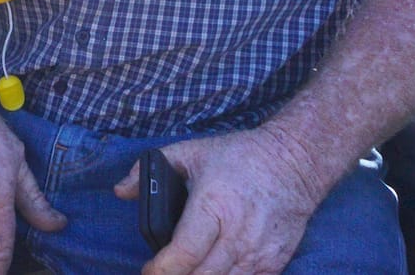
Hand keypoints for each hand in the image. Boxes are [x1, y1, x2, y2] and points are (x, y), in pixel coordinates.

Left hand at [111, 123, 327, 274]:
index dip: (162, 269)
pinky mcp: (275, 263)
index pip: (185, 252)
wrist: (294, 164)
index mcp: (214, 206)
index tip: (148, 271)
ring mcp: (259, 253)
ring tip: (182, 273)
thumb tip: (120, 191)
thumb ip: (148, 171)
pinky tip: (210, 273)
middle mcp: (238, 235)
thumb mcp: (190, 152)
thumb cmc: (238, 157)